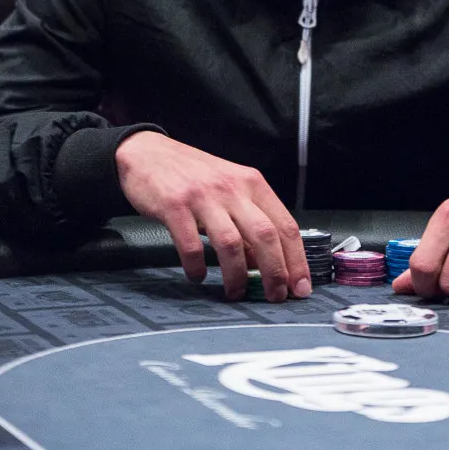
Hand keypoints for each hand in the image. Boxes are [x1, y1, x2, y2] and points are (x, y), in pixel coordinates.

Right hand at [115, 132, 310, 302]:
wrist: (148, 152)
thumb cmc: (193, 174)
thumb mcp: (229, 189)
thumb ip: (247, 220)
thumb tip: (262, 263)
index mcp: (252, 183)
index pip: (285, 225)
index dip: (297, 259)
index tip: (301, 287)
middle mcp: (232, 188)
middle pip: (265, 235)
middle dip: (275, 272)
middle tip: (275, 297)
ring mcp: (203, 196)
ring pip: (231, 244)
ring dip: (236, 275)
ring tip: (235, 292)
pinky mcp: (174, 205)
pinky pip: (191, 245)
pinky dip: (197, 267)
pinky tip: (198, 275)